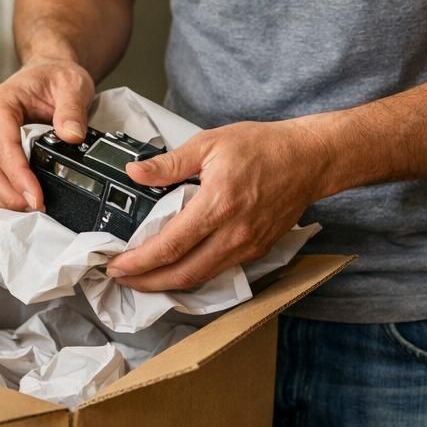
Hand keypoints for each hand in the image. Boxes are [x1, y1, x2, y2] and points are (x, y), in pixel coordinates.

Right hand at [0, 57, 94, 210]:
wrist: (47, 74)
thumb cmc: (53, 78)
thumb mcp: (71, 85)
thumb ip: (72, 109)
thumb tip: (72, 135)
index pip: (2, 144)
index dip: (17, 174)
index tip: (35, 196)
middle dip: (10, 193)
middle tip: (37, 209)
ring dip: (3, 198)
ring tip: (31, 211)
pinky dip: (0, 196)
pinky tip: (20, 204)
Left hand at [105, 119, 334, 291]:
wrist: (309, 159)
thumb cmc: (262, 147)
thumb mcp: (210, 143)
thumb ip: (169, 163)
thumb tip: (135, 172)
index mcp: (218, 204)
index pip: (170, 246)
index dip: (139, 262)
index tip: (117, 265)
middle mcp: (234, 233)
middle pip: (183, 274)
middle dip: (147, 282)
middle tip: (121, 278)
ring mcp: (248, 246)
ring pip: (201, 278)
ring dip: (168, 283)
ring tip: (142, 277)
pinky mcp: (257, 250)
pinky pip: (218, 270)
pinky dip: (192, 275)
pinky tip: (175, 268)